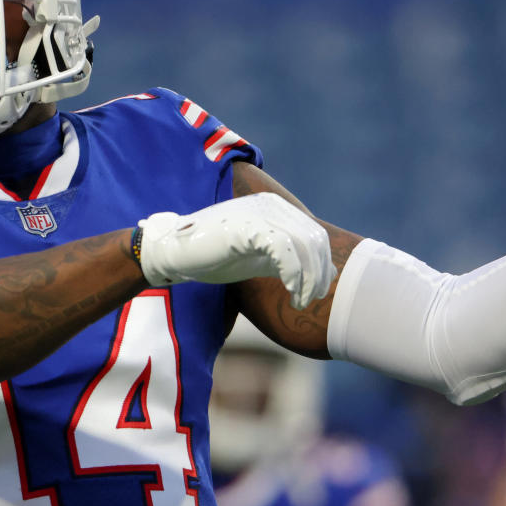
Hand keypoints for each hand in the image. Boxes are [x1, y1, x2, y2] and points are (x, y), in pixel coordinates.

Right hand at [138, 193, 334, 308]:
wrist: (175, 254)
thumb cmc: (215, 257)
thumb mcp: (260, 259)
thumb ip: (291, 262)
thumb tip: (330, 272)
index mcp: (276, 208)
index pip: (316, 235)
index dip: (321, 266)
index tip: (312, 294)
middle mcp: (271, 204)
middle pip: (315, 239)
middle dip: (317, 275)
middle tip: (305, 301)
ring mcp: (259, 213)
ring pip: (304, 244)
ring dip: (307, 278)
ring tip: (298, 301)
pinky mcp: (247, 226)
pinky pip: (284, 249)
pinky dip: (293, 274)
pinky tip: (288, 290)